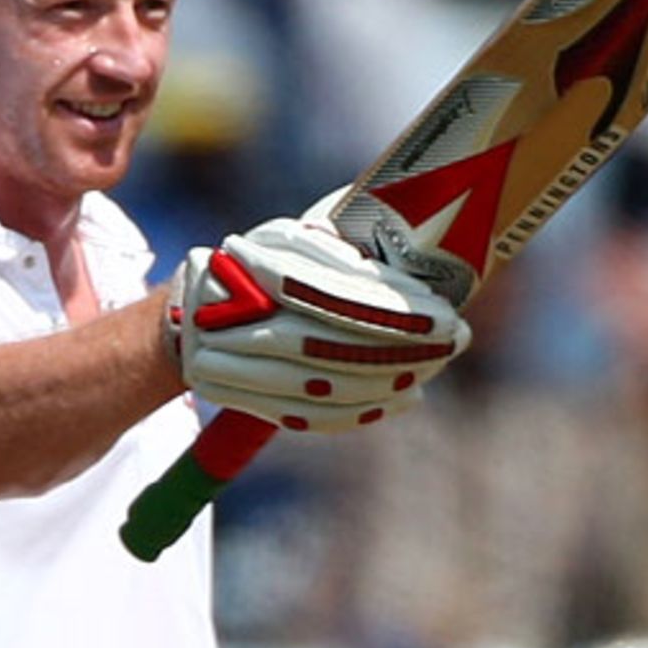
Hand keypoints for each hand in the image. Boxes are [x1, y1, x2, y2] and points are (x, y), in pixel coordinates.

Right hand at [166, 209, 470, 431]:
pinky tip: (404, 399)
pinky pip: (308, 415)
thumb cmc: (266, 261)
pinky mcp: (238, 396)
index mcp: (256, 258)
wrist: (193, 309)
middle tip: (455, 340)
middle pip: (329, 341)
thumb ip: (348, 242)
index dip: (394, 310)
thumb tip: (421, 232)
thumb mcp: (301, 235)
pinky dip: (361, 411)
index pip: (335, 293)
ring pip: (321, 383)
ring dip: (386, 381)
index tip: (446, 314)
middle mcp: (236, 310)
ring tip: (432, 369)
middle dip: (400, 347)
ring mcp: (228, 358)